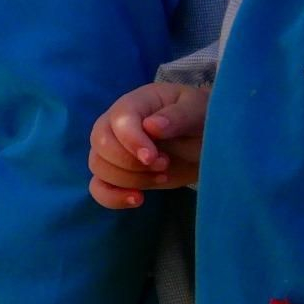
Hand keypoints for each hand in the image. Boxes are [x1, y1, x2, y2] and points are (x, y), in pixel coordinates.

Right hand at [87, 82, 209, 208]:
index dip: (132, 141)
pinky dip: (112, 197)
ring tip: (163, 177)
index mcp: (134, 104)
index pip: (119, 121)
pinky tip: (137, 199)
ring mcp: (113, 150)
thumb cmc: (201, 120)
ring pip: (99, 167)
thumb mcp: (198, 111)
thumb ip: (178, 116)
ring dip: (130, 179)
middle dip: (131, 162)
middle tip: (164, 164)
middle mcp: (115, 125)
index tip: (153, 158)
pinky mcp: (118, 175)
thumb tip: (152, 126)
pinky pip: (98, 187)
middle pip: (101, 144)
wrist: (206, 143)